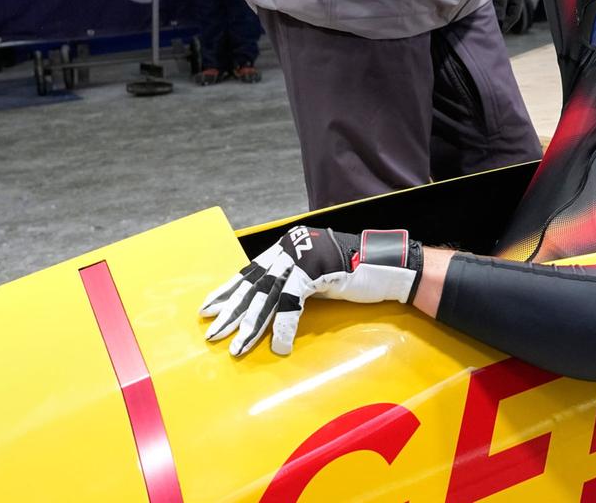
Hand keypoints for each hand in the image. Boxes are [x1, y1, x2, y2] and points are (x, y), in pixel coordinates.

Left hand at [200, 226, 422, 355]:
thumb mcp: (314, 275)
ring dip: (251, 325)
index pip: (250, 272)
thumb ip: (291, 283)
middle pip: (253, 285)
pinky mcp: (316, 269)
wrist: (387, 267)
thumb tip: (265, 307)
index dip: (228, 292)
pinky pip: (292, 301)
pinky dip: (283, 327)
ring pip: (267, 295)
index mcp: (286, 247)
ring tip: (237, 348)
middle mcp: (289, 247)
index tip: (208, 310)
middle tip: (213, 334)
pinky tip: (278, 347)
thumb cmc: (351, 274)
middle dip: (231, 313)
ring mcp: (303, 256)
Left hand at [491, 0, 526, 32]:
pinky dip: (496, 8)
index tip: (499, 32)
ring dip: (499, 15)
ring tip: (490, 22)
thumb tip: (500, 21)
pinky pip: (501, 3)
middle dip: (502, 22)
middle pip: (510, 13)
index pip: (514, 15)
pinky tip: (489, 12)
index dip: (506, 24)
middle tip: (494, 30)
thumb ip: (500, 3)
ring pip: (506, 8)